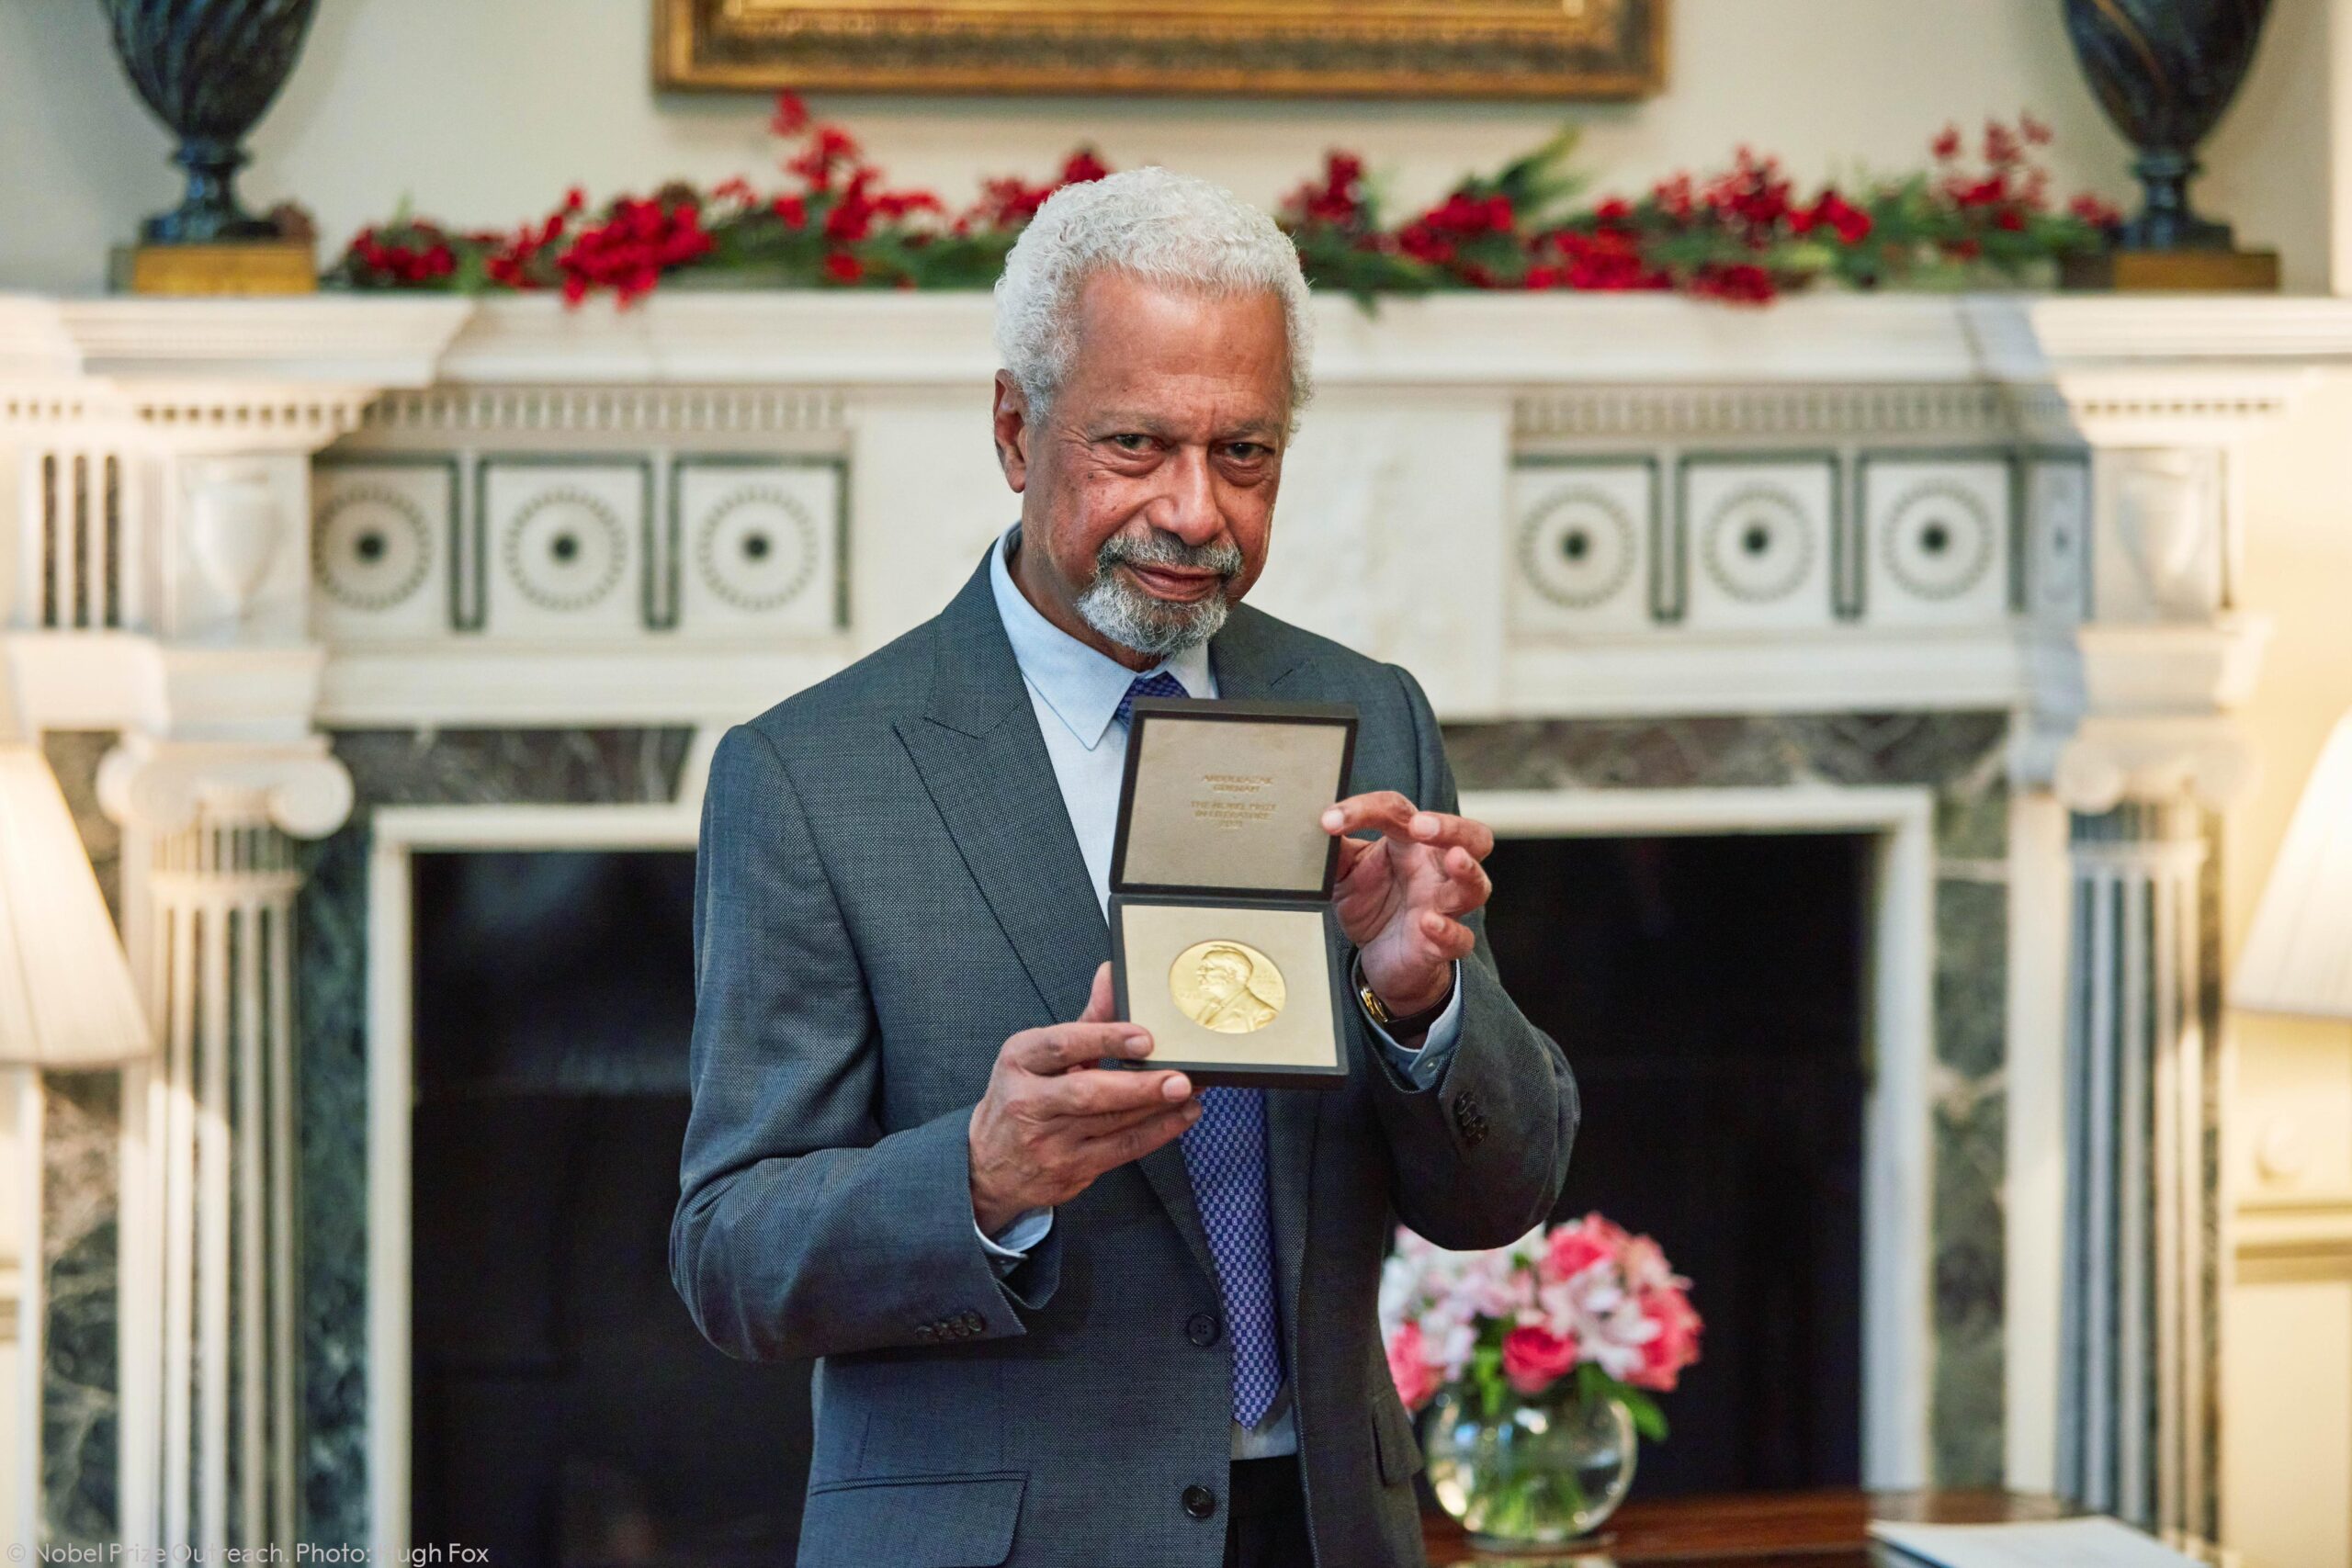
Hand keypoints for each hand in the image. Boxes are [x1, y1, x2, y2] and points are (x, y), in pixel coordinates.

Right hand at [968, 962, 1200, 1235]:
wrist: (989, 1163)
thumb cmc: (1023, 1098)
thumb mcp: (1040, 1055)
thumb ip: (1086, 1020)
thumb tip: (1113, 976)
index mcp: (1020, 1060)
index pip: (1062, 1045)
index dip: (1105, 1038)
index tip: (1144, 1036)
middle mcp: (1029, 1102)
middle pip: (1089, 1093)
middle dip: (1139, 1086)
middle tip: (1179, 1078)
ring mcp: (1048, 1141)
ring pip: (1111, 1124)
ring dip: (1158, 1107)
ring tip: (1190, 1090)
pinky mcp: (1069, 1170)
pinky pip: (1121, 1151)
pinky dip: (1157, 1133)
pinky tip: (1180, 1116)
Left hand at [1321, 791, 1494, 1017]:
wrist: (1380, 959)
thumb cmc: (1373, 907)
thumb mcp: (1345, 874)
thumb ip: (1334, 851)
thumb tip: (1313, 829)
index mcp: (1412, 844)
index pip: (1399, 812)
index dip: (1365, 810)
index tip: (1330, 820)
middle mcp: (1436, 870)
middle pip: (1471, 837)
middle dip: (1451, 826)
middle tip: (1421, 825)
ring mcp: (1444, 906)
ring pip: (1476, 885)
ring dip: (1468, 871)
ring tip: (1454, 860)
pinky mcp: (1444, 944)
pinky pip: (1460, 937)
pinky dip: (1448, 931)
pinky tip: (1429, 923)